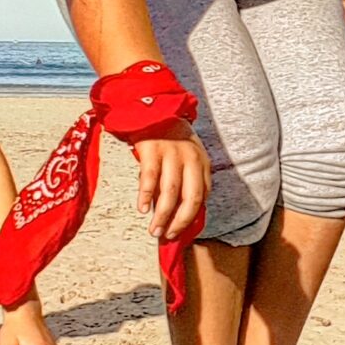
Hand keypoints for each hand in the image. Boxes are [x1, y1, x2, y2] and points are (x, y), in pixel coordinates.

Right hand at [132, 124, 209, 240]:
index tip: (182, 231)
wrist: (153, 108)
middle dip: (180, 221)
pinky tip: (142, 208)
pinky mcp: (152, 148)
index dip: (193, 216)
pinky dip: (145, 195)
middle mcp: (190, 158)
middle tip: (168, 236)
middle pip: (191, 197)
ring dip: (162, 215)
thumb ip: (187, 180)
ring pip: (170, 192)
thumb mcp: (187, 155)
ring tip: (155, 230)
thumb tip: (180, 212)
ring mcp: (172, 153)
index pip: (203, 195)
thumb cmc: (170, 138)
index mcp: (201, 161)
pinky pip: (149, 177)